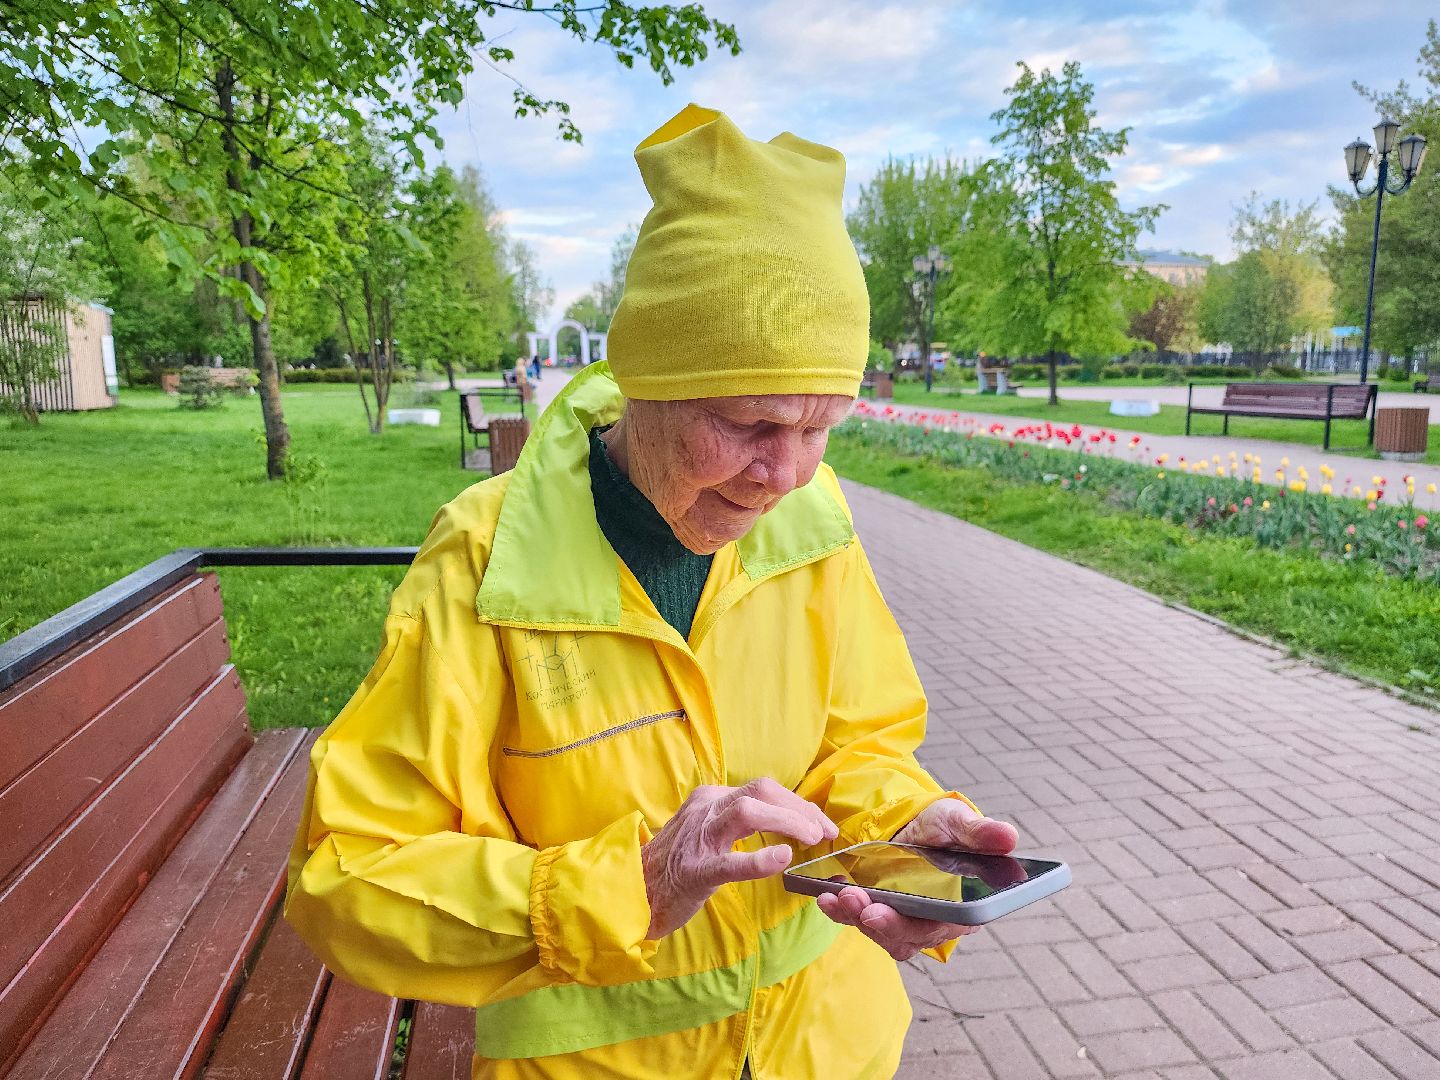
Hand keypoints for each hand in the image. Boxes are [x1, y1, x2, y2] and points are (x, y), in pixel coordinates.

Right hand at [642, 777, 837, 939]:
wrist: (632, 891)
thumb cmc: (676, 865)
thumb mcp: (708, 830)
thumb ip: (739, 822)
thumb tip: (788, 821)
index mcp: (711, 798)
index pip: (764, 788)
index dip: (798, 803)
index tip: (822, 823)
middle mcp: (706, 809)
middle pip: (761, 791)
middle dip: (799, 808)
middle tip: (825, 832)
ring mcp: (698, 838)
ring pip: (747, 811)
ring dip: (787, 821)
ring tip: (812, 839)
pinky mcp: (694, 871)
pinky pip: (729, 861)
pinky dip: (759, 859)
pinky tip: (782, 858)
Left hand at [817, 798, 1019, 961]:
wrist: (913, 821)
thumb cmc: (943, 825)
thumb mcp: (958, 821)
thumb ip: (980, 832)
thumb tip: (1008, 837)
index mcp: (965, 905)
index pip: (945, 926)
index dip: (916, 926)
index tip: (885, 914)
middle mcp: (936, 921)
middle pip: (910, 936)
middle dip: (881, 922)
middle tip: (858, 903)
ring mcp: (905, 920)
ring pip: (883, 934)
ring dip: (858, 918)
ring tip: (838, 896)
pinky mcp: (879, 913)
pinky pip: (860, 921)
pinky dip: (841, 912)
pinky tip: (827, 896)